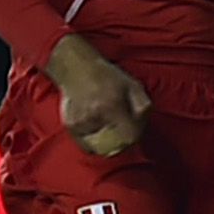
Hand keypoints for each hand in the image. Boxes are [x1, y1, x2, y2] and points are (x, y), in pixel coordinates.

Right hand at [44, 35, 151, 156]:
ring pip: (100, 145)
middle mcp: (94, 116)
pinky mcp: (70, 126)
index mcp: (112, 106)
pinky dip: (92, 139)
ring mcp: (80, 123)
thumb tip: (142, 127)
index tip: (133, 130)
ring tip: (104, 119)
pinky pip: (86, 144)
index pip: (129, 137)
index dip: (134, 136)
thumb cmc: (108, 77)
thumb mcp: (133, 86)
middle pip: (114, 145)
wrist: (77, 68)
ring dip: (104, 138)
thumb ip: (143, 108)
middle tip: (118, 126)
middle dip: (119, 139)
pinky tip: (94, 122)